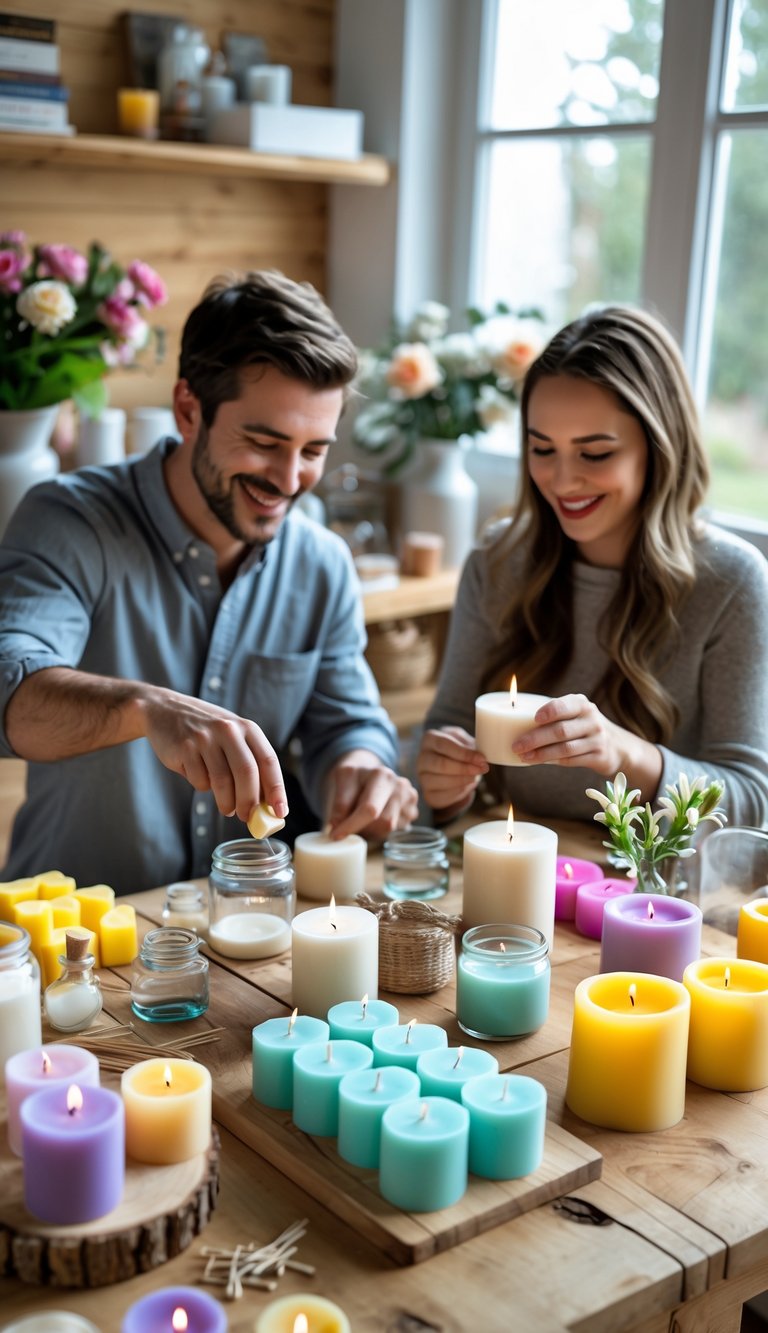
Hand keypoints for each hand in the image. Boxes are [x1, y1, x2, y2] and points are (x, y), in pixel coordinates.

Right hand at [140, 686, 287, 822]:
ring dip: (226, 802)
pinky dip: (202, 787)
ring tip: (227, 808)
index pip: (268, 761)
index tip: (280, 812)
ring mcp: (205, 738)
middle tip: (248, 818)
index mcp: (247, 728)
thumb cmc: (207, 732)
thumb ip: (249, 763)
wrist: (164, 710)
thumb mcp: (232, 737)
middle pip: (247, 773)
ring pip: (222, 781)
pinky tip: (199, 777)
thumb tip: (265, 804)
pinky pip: (199, 780)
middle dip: (249, 802)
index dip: (276, 789)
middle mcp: (228, 730)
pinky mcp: (185, 748)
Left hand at [325, 749, 418, 839]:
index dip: (351, 825)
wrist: (370, 772)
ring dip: (371, 830)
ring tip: (363, 818)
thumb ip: (340, 802)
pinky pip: (396, 831)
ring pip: (389, 829)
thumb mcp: (342, 780)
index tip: (335, 836)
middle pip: (383, 822)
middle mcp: (401, 786)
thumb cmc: (355, 778)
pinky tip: (375, 817)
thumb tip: (338, 824)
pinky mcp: (413, 810)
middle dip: (363, 828)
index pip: (369, 809)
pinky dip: (381, 830)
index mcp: (382, 775)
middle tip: (349, 825)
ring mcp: (410, 799)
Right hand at [416, 726, 488, 812]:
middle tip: (482, 769)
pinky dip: (460, 791)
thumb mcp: (464, 742)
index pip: (444, 744)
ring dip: (464, 780)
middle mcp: (422, 758)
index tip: (481, 759)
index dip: (464, 753)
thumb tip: (481, 758)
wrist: (450, 766)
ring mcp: (422, 777)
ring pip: (442, 781)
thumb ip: (472, 747)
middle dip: (464, 768)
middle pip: (441, 764)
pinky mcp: (428, 794)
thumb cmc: (457, 751)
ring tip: (476, 776)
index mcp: (429, 739)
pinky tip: (467, 784)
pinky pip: (444, 795)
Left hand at [510, 693, 661, 796]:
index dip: (549, 712)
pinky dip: (552, 761)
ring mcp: (597, 739)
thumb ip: (554, 715)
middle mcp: (591, 720)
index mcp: (581, 704)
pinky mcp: (599, 757)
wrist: (618, 746)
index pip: (564, 706)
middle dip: (535, 739)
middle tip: (516, 745)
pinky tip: (538, 761)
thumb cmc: (583, 727)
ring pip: (564, 748)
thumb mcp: (575, 714)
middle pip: (560, 730)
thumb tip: (514, 721)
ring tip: (523, 756)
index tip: (534, 719)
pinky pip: (571, 760)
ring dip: (541, 754)